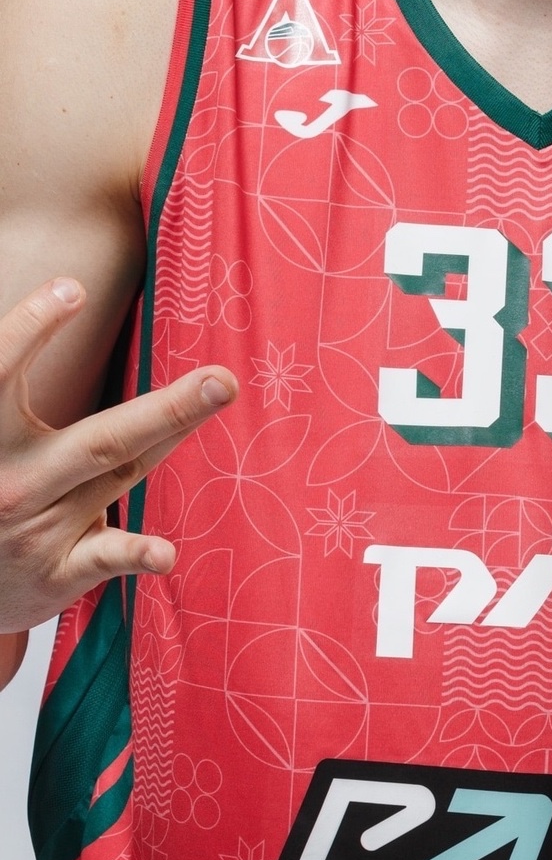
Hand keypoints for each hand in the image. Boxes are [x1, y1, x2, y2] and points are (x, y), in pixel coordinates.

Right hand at [0, 278, 236, 632]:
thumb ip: (6, 388)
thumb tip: (57, 297)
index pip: (2, 375)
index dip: (31, 328)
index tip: (71, 287)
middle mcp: (14, 479)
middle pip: (103, 437)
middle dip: (166, 406)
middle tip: (222, 376)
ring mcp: (39, 528)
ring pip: (120, 473)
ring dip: (172, 433)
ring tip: (219, 391)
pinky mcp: (57, 572)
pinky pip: (103, 557)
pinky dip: (134, 553)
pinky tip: (164, 553)